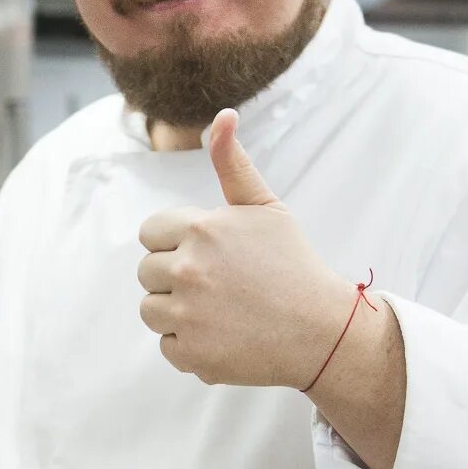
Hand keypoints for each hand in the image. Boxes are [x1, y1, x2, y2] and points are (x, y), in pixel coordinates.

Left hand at [137, 108, 355, 387]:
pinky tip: (224, 336)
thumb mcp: (266, 207)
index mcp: (199, 228)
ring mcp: (187, 314)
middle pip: (146, 272)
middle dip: (175, 277)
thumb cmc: (292, 264)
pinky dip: (190, 345)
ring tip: (220, 310)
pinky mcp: (191, 353)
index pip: (149, 233)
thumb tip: (223, 115)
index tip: (209, 255)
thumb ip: (234, 164)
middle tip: (220, 286)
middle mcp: (186, 269)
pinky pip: (167, 345)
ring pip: (150, 309)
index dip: (177, 243)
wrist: (321, 329)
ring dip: (177, 311)